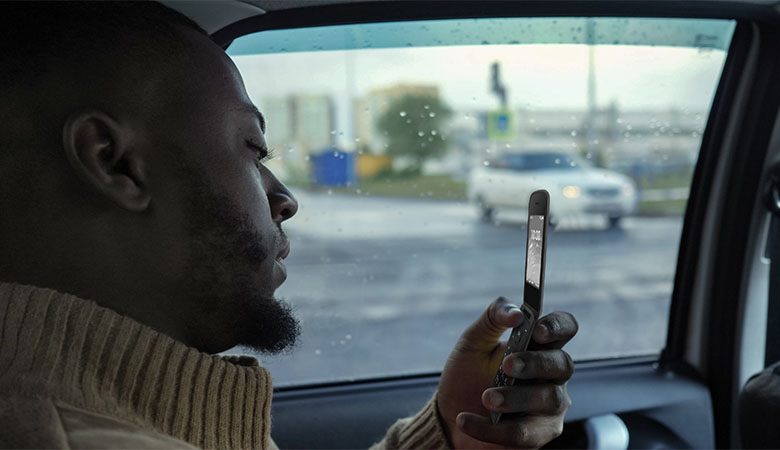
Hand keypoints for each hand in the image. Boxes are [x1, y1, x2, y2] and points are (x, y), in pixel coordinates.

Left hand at [437, 298, 577, 448]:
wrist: (449, 416)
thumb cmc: (467, 375)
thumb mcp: (473, 341)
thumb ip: (494, 317)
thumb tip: (517, 313)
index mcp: (539, 346)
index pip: (565, 328)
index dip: (557, 326)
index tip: (536, 330)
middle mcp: (551, 375)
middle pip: (563, 364)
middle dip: (535, 363)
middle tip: (506, 365)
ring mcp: (549, 406)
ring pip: (549, 399)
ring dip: (515, 398)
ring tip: (486, 398)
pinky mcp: (537, 435)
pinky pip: (525, 434)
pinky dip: (492, 428)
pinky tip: (466, 420)